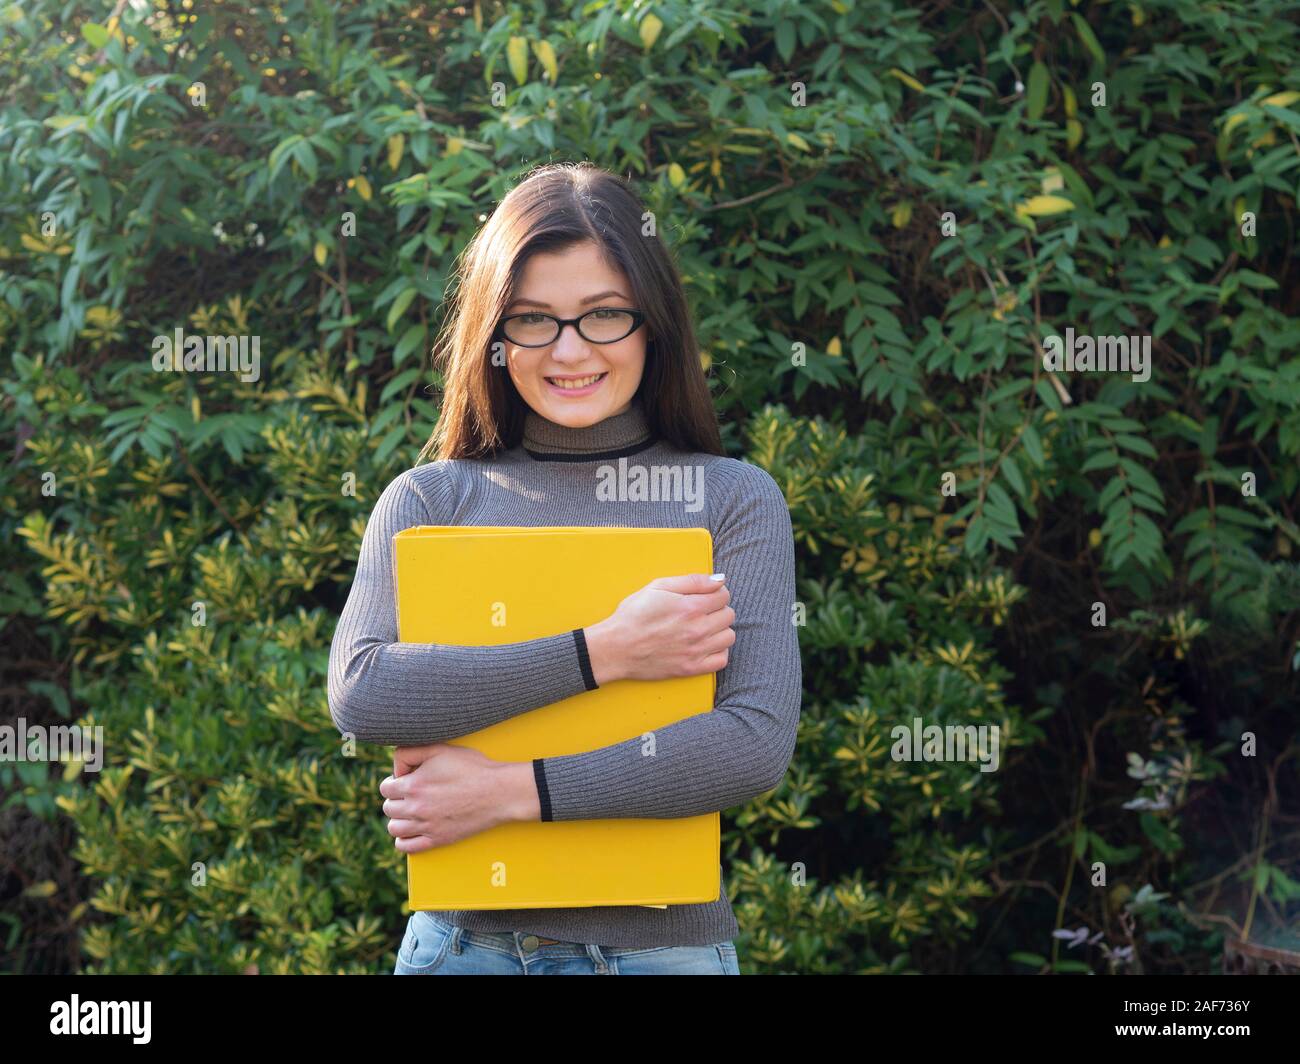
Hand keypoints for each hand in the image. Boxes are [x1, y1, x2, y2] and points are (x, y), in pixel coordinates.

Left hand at [381, 744, 538, 852]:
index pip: (385, 787)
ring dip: (399, 818)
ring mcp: (426, 826)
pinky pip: (406, 846)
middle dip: (397, 799)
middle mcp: (416, 808)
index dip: (394, 781)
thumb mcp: (440, 749)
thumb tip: (395, 768)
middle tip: (412, 793)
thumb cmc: (472, 767)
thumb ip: (410, 752)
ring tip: (412, 810)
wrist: (498, 792)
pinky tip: (412, 829)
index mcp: (413, 785)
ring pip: (394, 828)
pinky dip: (403, 839)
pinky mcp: (437, 839)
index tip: (406, 779)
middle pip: (388, 808)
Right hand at [584, 573, 734, 683]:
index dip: (715, 592)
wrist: (615, 647)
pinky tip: (705, 645)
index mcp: (690, 607)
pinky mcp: (691, 668)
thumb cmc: (633, 615)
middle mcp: (697, 629)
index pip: (724, 595)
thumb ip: (692, 581)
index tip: (705, 596)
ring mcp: (696, 651)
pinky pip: (722, 660)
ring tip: (703, 627)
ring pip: (729, 636)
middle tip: (701, 611)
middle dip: (718, 609)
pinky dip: (718, 651)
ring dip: (720, 630)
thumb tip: (719, 580)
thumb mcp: (657, 587)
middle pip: (728, 615)